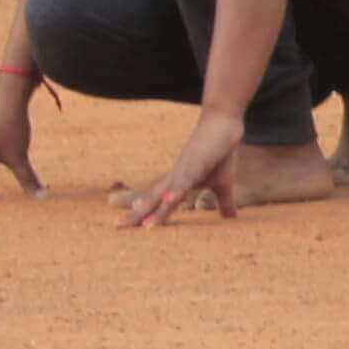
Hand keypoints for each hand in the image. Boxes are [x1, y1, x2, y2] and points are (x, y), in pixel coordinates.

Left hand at [114, 115, 245, 231]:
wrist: (221, 122)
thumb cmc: (220, 152)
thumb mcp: (224, 183)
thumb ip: (224, 201)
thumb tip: (231, 218)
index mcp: (179, 183)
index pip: (157, 202)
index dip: (142, 213)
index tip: (125, 226)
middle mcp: (176, 178)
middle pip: (153, 199)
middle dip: (137, 214)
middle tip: (117, 226)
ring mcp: (184, 171)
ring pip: (167, 194)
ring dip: (156, 209)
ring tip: (145, 226)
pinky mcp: (196, 164)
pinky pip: (185, 181)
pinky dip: (176, 191)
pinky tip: (168, 201)